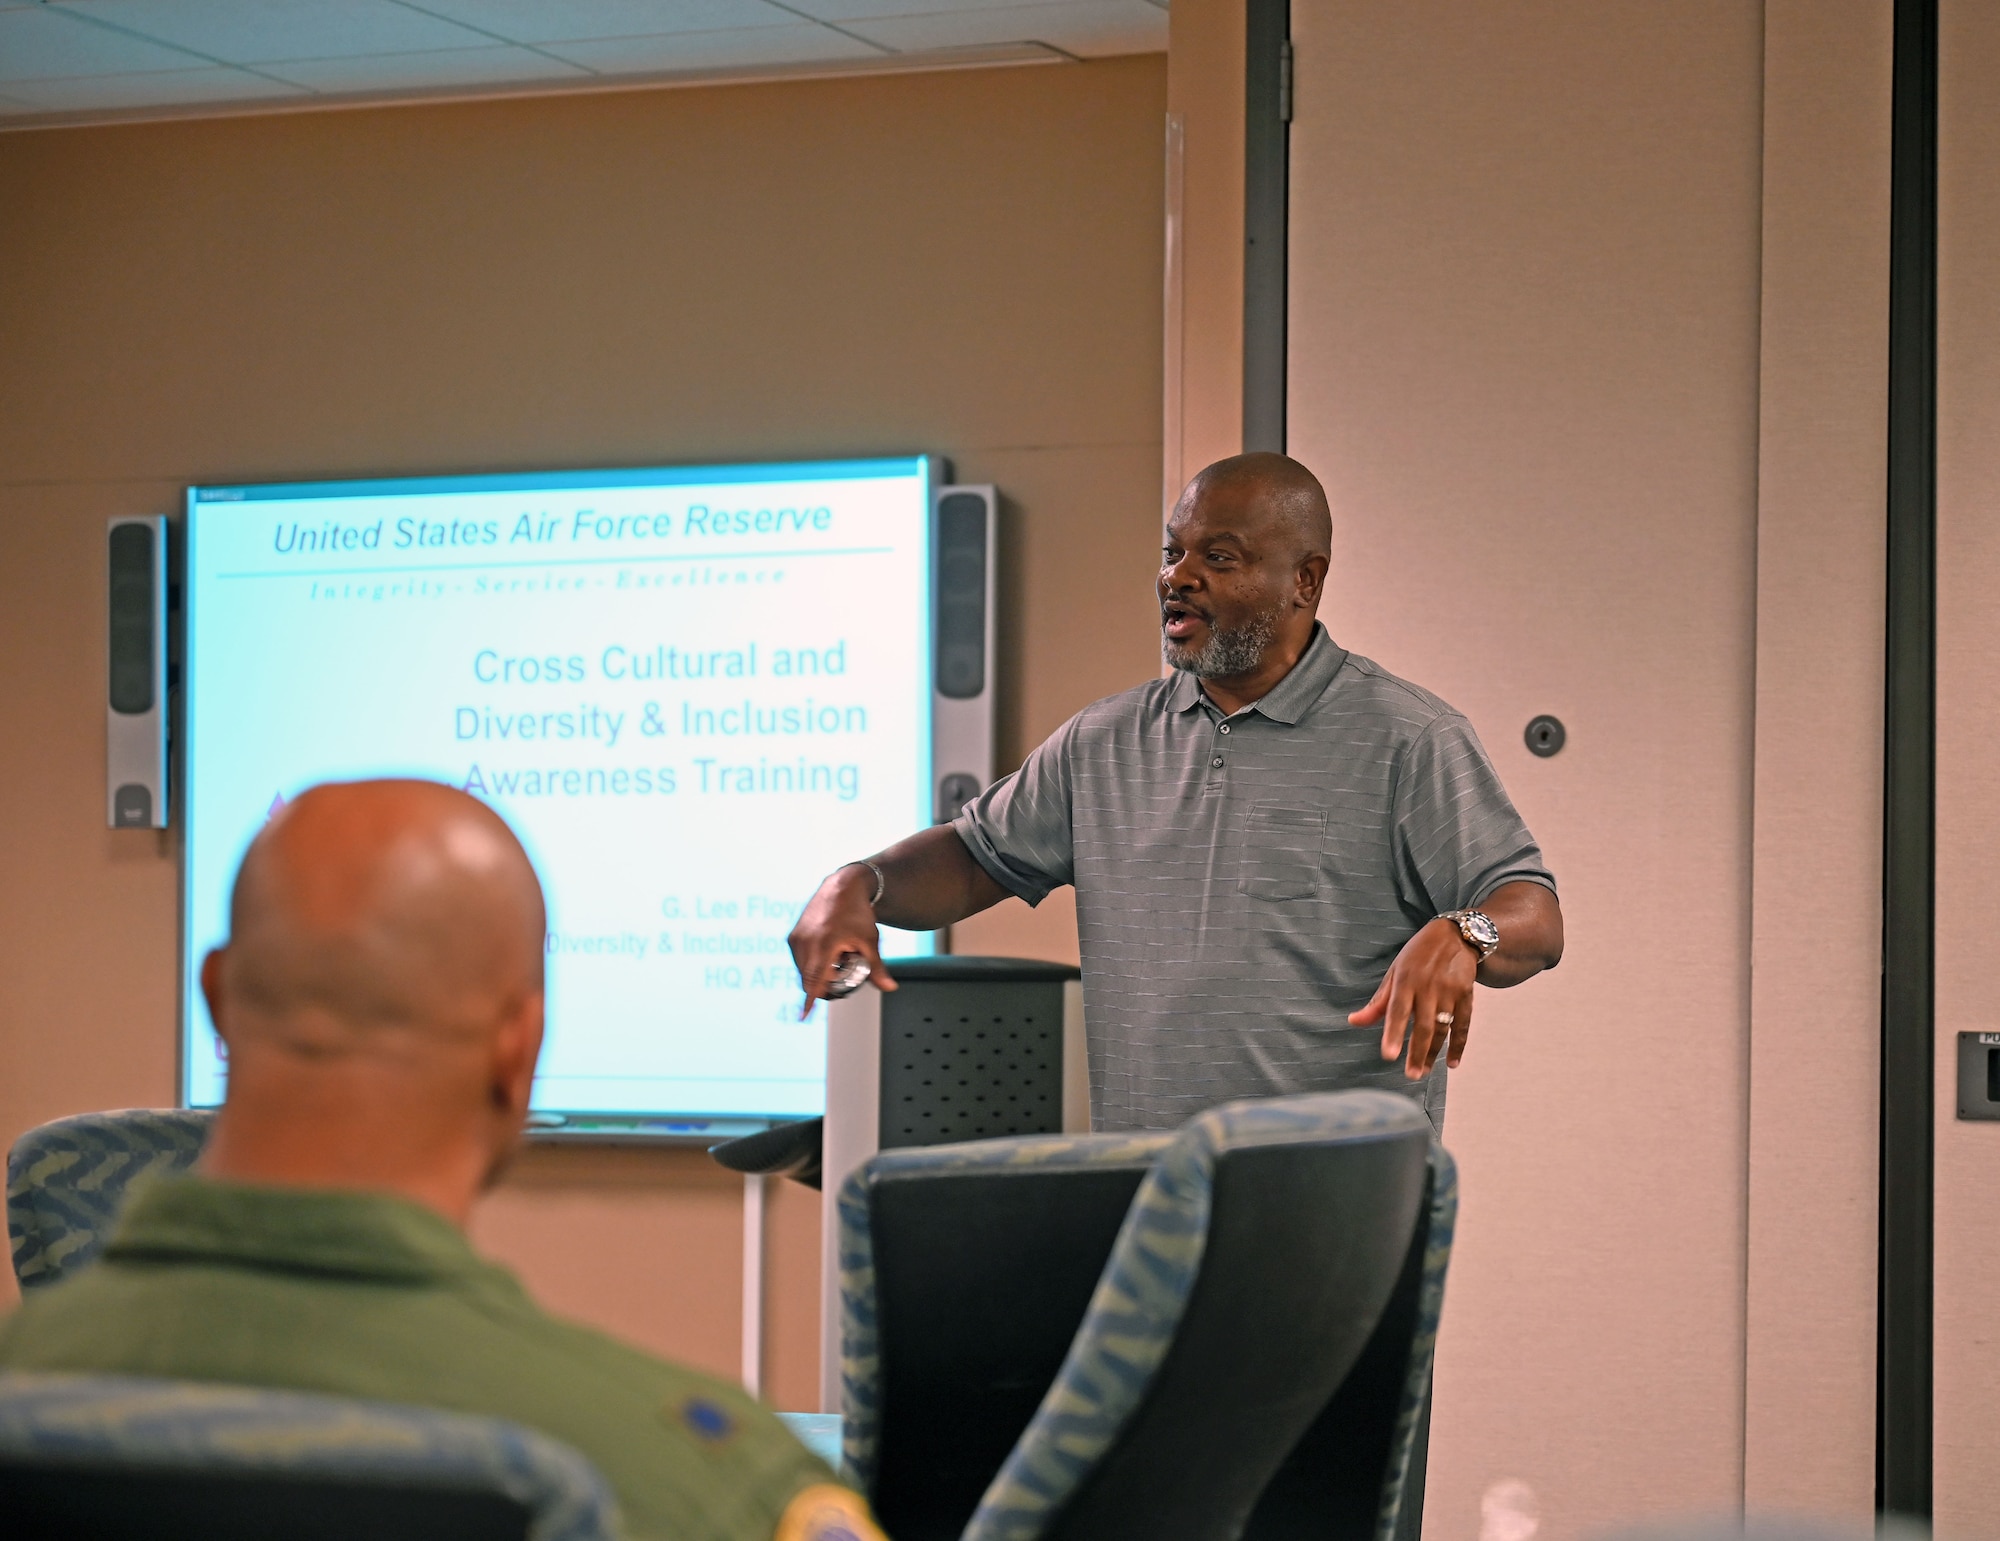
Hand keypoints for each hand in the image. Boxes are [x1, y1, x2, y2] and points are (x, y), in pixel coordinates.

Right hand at [788, 865, 898, 1018]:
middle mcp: (805, 941)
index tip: (804, 1016)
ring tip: (836, 961)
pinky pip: (798, 959)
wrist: (842, 887)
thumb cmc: (857, 913)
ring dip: (815, 974)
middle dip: (822, 986)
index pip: (813, 980)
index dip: (809, 1001)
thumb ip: (877, 967)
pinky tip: (826, 955)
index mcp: (823, 944)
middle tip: (840, 982)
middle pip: (808, 979)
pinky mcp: (793, 935)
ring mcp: (797, 937)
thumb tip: (890, 988)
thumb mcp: (869, 941)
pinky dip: (810, 964)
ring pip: (802, 970)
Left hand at [1347, 918, 1477, 1077]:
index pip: (1397, 1011)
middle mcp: (1428, 986)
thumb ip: (1378, 1002)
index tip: (1389, 1056)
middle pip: (1423, 1025)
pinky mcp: (1467, 994)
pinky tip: (1453, 1062)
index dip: (1393, 1033)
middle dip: (1417, 1052)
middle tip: (1411, 1075)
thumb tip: (1354, 1022)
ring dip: (1434, 1052)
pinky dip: (1459, 1044)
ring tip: (1423, 1071)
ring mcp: (1450, 991)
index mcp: (1405, 980)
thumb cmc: (1417, 957)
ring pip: (1443, 1027)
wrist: (1455, 935)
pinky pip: (1463, 1024)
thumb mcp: (1394, 972)